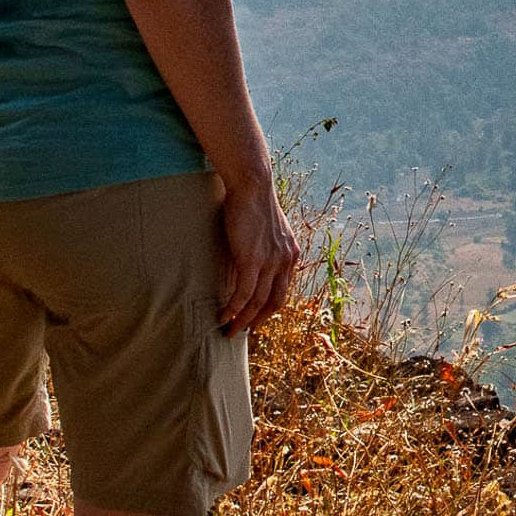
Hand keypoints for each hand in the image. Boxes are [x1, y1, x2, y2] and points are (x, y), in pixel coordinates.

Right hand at [218, 170, 299, 334]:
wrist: (252, 184)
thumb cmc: (252, 201)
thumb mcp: (265, 229)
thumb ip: (263, 248)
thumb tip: (248, 263)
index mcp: (291, 254)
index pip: (282, 291)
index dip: (268, 309)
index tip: (253, 318)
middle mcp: (286, 261)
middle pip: (274, 303)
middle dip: (257, 321)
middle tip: (242, 331)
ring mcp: (271, 261)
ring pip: (258, 302)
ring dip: (243, 321)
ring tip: (229, 331)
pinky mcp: (253, 259)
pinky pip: (244, 293)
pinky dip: (234, 308)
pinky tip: (223, 317)